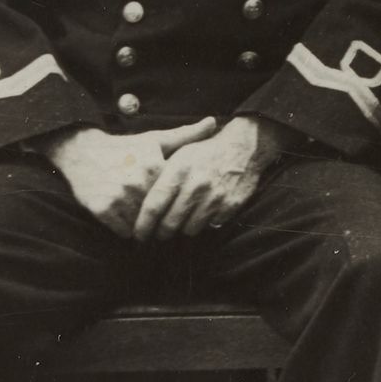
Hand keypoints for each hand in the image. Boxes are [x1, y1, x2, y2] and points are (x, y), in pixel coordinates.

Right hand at [46, 121, 219, 235]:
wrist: (83, 152)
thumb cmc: (125, 148)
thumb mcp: (156, 139)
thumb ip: (187, 134)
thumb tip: (214, 122)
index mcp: (155, 167)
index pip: (176, 198)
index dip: (176, 204)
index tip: (175, 205)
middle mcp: (138, 183)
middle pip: (160, 214)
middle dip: (161, 217)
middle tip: (159, 216)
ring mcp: (119, 197)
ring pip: (142, 226)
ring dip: (143, 225)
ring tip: (141, 215)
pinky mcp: (102, 209)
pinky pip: (123, 232)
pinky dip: (125, 229)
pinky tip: (123, 216)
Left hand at [135, 117, 285, 241]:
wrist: (243, 147)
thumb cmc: (204, 152)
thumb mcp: (179, 154)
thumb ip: (159, 177)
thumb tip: (137, 201)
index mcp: (178, 170)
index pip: (154, 206)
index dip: (143, 225)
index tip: (138, 234)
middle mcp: (196, 185)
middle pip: (170, 223)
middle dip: (161, 233)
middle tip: (158, 233)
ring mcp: (215, 197)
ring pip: (189, 230)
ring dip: (183, 229)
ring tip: (181, 221)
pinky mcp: (230, 206)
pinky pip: (210, 227)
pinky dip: (204, 224)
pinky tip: (202, 214)